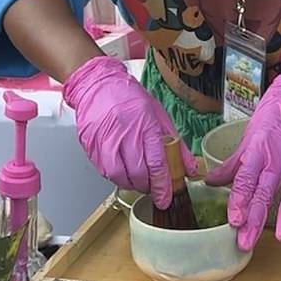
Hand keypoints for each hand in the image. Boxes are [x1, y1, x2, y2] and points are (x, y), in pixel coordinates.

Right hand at [63, 55, 196, 208]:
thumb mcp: (159, 115)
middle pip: (138, 173)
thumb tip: (190, 167)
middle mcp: (123, 133)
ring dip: (131, 184)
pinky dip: (116, 176)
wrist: (97, 84)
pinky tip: (123, 171)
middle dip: (148, 187)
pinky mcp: (90, 146)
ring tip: (138, 181)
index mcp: (144, 124)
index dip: (162, 185)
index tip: (166, 197)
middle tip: (153, 188)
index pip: (156, 163)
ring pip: (119, 176)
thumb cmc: (129, 97)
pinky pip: (104, 171)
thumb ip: (176, 144)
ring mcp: (104, 140)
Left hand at [206, 75, 280, 250]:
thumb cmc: (269, 122)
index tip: (233, 221)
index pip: (245, 180)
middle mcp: (277, 158)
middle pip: (265, 190)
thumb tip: (208, 183)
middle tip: (246, 241)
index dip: (238, 200)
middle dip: (255, 217)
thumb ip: (232, 166)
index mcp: (257, 153)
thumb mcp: (247, 141)